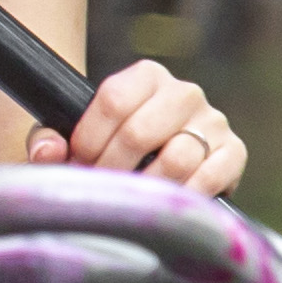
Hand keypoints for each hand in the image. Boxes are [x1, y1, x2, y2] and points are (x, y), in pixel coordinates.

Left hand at [31, 59, 244, 196]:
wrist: (154, 167)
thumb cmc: (109, 148)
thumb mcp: (75, 139)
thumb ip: (48, 139)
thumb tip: (47, 151)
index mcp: (146, 76)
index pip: (113, 99)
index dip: (89, 139)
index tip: (78, 163)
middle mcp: (184, 92)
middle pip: (140, 132)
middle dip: (111, 169)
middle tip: (100, 189)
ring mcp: (214, 122)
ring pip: (176, 159)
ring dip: (145, 189)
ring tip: (130, 200)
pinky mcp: (234, 153)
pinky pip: (210, 177)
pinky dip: (183, 196)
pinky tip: (165, 206)